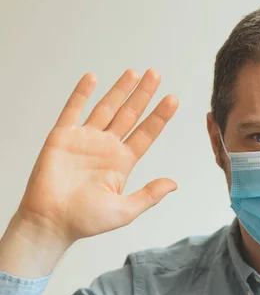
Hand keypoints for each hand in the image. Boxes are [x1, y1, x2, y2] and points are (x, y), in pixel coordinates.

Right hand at [17, 68, 178, 244]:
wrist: (51, 221)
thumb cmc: (85, 220)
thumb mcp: (124, 211)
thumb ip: (149, 196)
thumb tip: (173, 184)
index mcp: (122, 163)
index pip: (145, 134)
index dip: (159, 116)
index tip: (173, 99)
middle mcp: (105, 147)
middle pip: (129, 115)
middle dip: (143, 95)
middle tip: (156, 74)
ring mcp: (84, 140)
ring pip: (106, 107)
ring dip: (119, 90)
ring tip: (134, 72)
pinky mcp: (62, 137)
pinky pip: (73, 110)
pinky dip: (82, 93)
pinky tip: (93, 78)